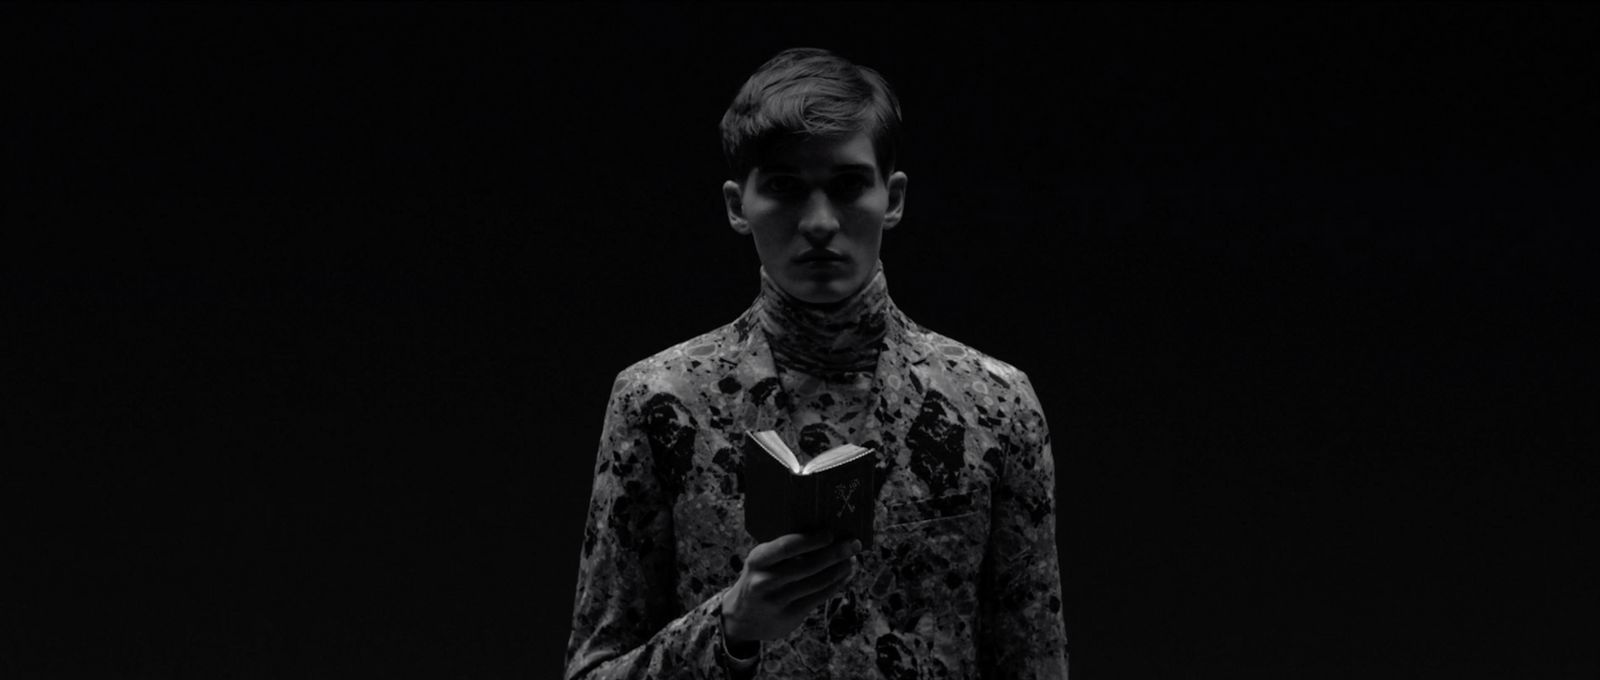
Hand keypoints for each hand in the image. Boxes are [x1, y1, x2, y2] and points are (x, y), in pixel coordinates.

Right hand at [721, 530, 861, 645]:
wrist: (742, 618)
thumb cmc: (760, 578)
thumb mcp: (762, 562)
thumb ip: (783, 550)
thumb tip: (825, 534)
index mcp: (757, 560)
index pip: (786, 547)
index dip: (811, 540)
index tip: (831, 533)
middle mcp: (764, 581)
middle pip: (807, 566)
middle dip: (835, 553)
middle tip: (854, 543)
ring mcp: (777, 601)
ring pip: (817, 583)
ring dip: (839, 569)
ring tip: (852, 559)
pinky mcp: (789, 616)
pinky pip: (819, 597)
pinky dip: (836, 584)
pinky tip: (845, 575)